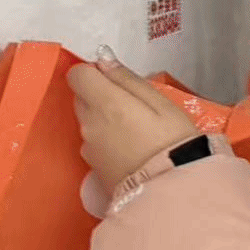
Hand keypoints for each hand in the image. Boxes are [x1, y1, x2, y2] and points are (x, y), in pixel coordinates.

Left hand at [68, 49, 199, 189]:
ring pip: (87, 120)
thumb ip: (128, 79)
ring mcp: (87, 146)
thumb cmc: (173, 140)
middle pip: (81, 96)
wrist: (170, 189)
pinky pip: (93, 141)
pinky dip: (106, 138)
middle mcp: (88, 123)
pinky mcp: (92, 165)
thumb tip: (103, 60)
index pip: (77, 74)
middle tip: (133, 106)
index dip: (94, 72)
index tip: (116, 80)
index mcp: (105, 103)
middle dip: (100, 94)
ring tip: (135, 130)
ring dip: (103, 118)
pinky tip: (130, 148)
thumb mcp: (160, 102)